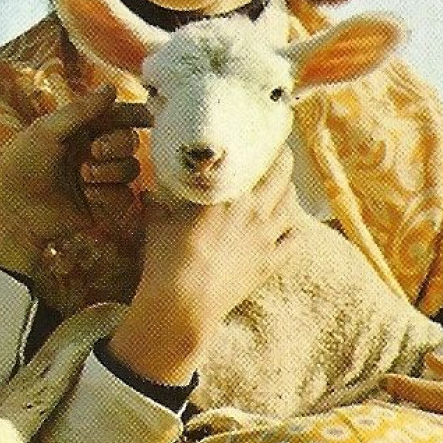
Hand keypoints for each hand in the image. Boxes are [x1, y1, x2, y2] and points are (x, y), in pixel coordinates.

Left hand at [0, 87, 150, 274]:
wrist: (13, 211)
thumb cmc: (22, 165)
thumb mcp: (46, 130)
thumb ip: (81, 110)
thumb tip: (112, 87)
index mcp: (80, 130)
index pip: (116, 117)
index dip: (135, 114)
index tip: (149, 116)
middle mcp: (93, 152)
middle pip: (129, 141)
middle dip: (118, 143)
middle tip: (96, 150)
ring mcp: (99, 180)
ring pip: (130, 168)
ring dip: (112, 170)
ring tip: (85, 176)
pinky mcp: (102, 206)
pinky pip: (124, 196)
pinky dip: (110, 194)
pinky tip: (89, 196)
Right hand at [109, 148, 303, 385]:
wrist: (183, 304)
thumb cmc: (167, 260)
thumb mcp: (157, 225)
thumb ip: (157, 204)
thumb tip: (147, 193)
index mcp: (227, 194)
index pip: (253, 159)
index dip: (260, 145)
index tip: (258, 138)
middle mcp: (254, 210)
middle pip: (281, 176)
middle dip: (282, 161)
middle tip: (278, 155)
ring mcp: (266, 238)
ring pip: (291, 206)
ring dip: (288, 193)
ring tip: (283, 187)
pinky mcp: (269, 263)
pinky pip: (294, 242)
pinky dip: (294, 230)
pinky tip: (290, 227)